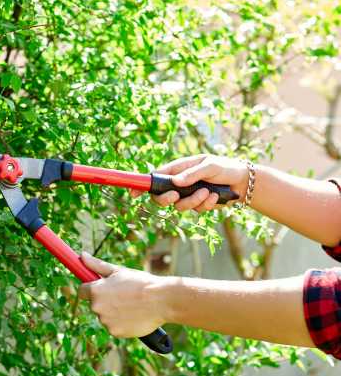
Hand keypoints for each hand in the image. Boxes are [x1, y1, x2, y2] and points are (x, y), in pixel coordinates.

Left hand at [77, 252, 168, 337]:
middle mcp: (97, 307)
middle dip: (104, 300)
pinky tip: (133, 315)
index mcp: (96, 290)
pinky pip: (114, 327)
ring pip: (105, 316)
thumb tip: (82, 256)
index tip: (99, 288)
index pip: (81, 291)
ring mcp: (105, 321)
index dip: (89, 289)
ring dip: (113, 312)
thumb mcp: (118, 271)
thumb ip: (96, 265)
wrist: (161, 301)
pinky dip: (121, 323)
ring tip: (131, 305)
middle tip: (122, 295)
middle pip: (94, 304)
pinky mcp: (115, 332)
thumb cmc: (140, 283)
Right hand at [130, 154, 248, 211]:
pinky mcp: (198, 205)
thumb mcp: (209, 166)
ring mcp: (187, 195)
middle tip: (176, 195)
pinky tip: (214, 197)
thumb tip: (175, 182)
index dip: (142, 185)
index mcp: (177, 169)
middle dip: (167, 199)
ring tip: (208, 191)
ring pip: (179, 206)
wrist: (242, 183)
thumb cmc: (224, 168)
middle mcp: (179, 184)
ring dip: (193, 201)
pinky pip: (195, 210)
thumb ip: (192, 174)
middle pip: (161, 197)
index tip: (133, 193)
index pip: (154, 177)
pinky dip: (205, 204)